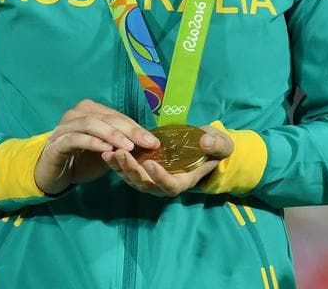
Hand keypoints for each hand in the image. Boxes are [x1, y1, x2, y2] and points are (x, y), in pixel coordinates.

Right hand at [33, 99, 158, 195]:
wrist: (53, 173)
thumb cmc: (82, 160)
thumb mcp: (106, 152)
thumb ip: (122, 145)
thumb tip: (149, 145)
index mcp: (91, 111)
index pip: (118, 116)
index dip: (137, 128)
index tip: (154, 142)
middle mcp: (77, 113)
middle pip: (107, 118)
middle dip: (129, 131)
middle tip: (147, 143)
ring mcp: (66, 126)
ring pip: (92, 124)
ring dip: (112, 135)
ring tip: (129, 147)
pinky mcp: (57, 142)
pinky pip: (76, 138)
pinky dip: (92, 142)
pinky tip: (106, 150)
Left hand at [104, 125, 234, 197]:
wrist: (203, 148)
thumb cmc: (213, 147)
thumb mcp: (221, 144)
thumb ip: (216, 144)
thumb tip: (206, 142)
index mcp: (184, 181)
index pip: (170, 185)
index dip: (160, 177)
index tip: (151, 163)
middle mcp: (165, 185)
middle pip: (146, 184)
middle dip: (133, 170)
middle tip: (122, 153)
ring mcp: (152, 180)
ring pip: (133, 180)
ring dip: (120, 167)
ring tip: (109, 152)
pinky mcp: (142, 172)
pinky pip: (127, 172)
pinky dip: (116, 164)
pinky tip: (107, 152)